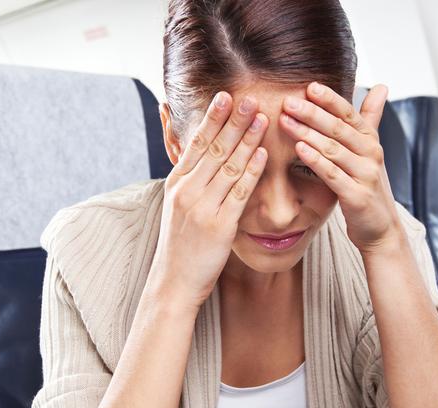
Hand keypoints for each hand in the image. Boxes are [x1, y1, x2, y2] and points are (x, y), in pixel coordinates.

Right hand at [148, 92, 269, 311]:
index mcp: (176, 184)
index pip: (195, 144)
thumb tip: (197, 155)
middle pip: (213, 149)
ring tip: (262, 117)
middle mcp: (187, 192)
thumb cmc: (180, 244)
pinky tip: (263, 155)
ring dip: (247, 140)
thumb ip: (188, 179)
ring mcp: (202, 208)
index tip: (224, 96)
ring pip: (228, 166)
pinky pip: (239, 193)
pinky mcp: (219, 226)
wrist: (174, 281)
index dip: (211, 119)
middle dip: (232, 121)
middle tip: (248, 98)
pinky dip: (252, 171)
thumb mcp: (176, 207)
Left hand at [279, 82, 404, 254]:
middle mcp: (371, 154)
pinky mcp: (356, 196)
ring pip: (333, 149)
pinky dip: (316, 160)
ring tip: (286, 121)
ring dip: (308, 133)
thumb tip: (380, 86)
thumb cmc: (368, 186)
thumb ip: (371, 118)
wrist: (380, 228)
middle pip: (339, 128)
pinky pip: (332, 174)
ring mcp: (365, 175)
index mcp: (370, 140)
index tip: (309, 86)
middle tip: (288, 101)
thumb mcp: (370, 151)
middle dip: (312, 113)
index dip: (330, 99)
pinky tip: (299, 149)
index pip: (349, 113)